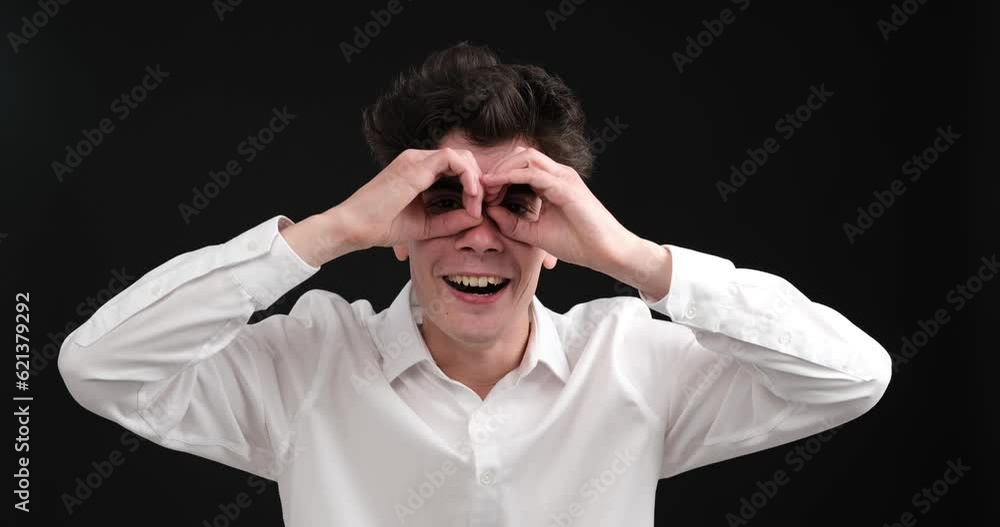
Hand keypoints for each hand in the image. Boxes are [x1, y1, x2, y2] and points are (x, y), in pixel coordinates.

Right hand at [338, 148, 484, 248]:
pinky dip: (468, 177)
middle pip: (463, 158)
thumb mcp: (426, 225)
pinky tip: (471, 197)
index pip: (456, 168)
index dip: (473, 187)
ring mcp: (415, 159)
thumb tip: (478, 216)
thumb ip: (451, 220)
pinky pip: (453, 159)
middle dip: (479, 180)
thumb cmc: (381, 226)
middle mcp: (417, 160)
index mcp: (418, 171)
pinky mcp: (415, 165)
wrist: (354, 227)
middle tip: (484, 205)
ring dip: (476, 179)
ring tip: (478, 204)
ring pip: (461, 156)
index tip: (477, 211)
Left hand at [481, 147, 636, 272]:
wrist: (608, 253)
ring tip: (485, 188)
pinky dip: (510, 177)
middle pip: (521, 156)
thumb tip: (489, 212)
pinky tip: (495, 187)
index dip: (498, 176)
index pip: (521, 166)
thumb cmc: (579, 244)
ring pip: (525, 158)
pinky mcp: (566, 186)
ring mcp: (564, 177)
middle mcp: (559, 174)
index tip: (481, 194)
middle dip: (497, 168)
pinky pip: (532, 173)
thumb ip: (513, 223)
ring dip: (501, 170)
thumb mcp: (536, 234)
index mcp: (554, 183)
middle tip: (479, 189)